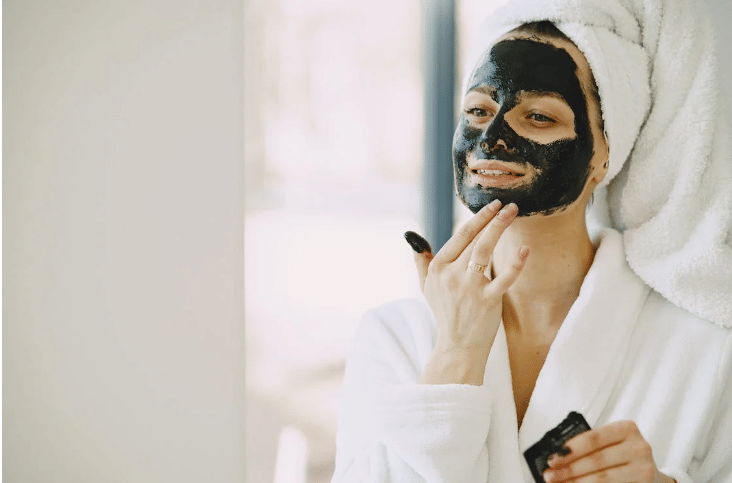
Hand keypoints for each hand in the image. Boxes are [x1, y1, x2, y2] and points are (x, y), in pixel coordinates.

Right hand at [404, 200, 528, 381]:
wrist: (457, 346)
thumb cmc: (445, 314)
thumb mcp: (426, 287)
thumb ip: (422, 261)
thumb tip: (413, 238)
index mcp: (438, 268)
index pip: (459, 236)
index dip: (477, 219)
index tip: (491, 206)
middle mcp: (452, 275)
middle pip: (474, 239)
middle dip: (491, 218)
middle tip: (508, 204)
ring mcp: (469, 288)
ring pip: (485, 250)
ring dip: (499, 228)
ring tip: (513, 213)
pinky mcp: (487, 301)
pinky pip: (504, 278)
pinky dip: (516, 264)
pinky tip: (525, 250)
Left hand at [543, 421, 675, 482]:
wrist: (649, 473)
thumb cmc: (621, 455)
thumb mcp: (610, 442)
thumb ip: (589, 446)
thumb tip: (556, 455)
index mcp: (626, 429)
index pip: (593, 438)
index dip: (570, 449)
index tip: (552, 458)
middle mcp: (639, 447)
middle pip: (597, 460)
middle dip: (569, 469)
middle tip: (549, 475)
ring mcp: (644, 469)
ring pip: (603, 478)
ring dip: (576, 482)